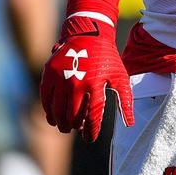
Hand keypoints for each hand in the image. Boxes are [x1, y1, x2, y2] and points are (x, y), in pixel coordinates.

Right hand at [40, 15, 133, 140]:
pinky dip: (48, 111)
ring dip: (60, 122)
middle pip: (72, 116)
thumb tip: (130, 123)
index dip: (91, 131)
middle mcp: (76, 83)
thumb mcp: (120, 76)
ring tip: (66, 127)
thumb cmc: (107, 59)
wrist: (88, 35)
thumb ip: (125, 100)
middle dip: (74, 127)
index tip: (90, 139)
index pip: (93, 116)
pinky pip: (45, 99)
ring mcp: (60, 78)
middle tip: (77, 129)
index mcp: (95, 84)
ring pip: (57, 110)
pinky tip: (53, 117)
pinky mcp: (49, 74)